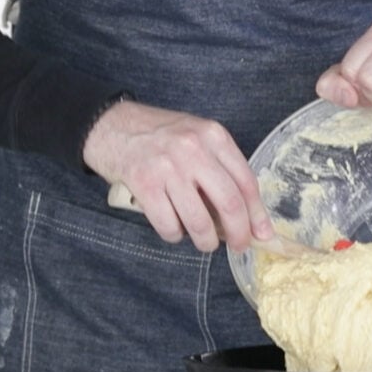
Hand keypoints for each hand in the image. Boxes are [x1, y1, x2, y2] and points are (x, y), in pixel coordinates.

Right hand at [82, 100, 272, 251]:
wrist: (108, 124)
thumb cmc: (157, 135)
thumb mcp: (196, 137)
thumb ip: (219, 167)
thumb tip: (245, 213)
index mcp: (213, 136)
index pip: (246, 181)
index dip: (258, 214)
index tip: (262, 233)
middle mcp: (194, 149)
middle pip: (230, 203)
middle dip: (239, 233)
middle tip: (239, 246)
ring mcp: (168, 166)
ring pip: (199, 221)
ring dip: (206, 241)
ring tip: (205, 242)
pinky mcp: (144, 184)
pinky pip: (169, 225)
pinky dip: (175, 235)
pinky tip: (174, 229)